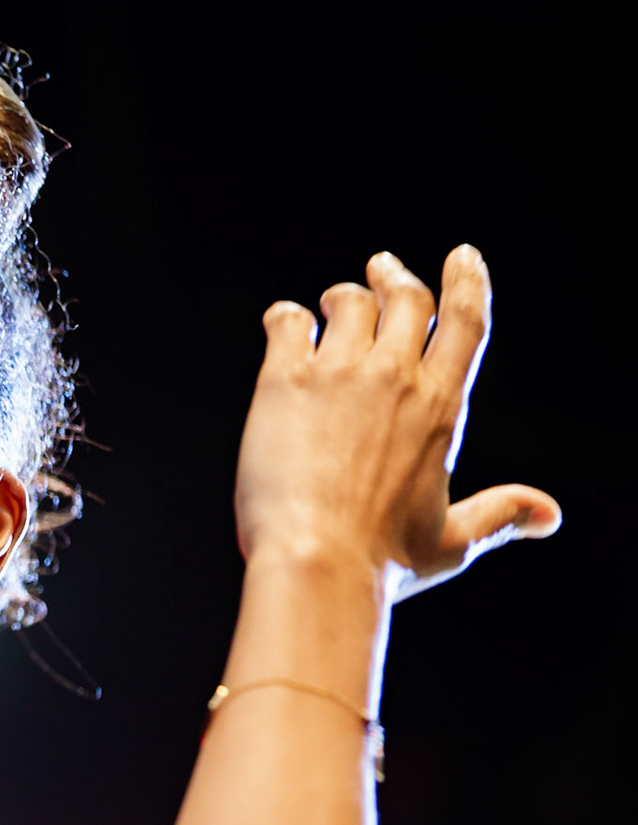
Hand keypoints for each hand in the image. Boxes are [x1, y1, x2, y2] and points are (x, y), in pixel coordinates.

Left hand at [235, 246, 559, 600]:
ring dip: (343, 299)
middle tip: (382, 269)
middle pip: (405, 299)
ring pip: (348, 303)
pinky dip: (287, 317)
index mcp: (441, 407)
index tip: (463, 256)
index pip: (465, 322)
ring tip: (333, 306)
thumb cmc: (381, 560)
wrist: (317, 562)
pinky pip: (289, 321)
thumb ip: (498, 515)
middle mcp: (395, 377)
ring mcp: (338, 374)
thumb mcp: (452, 542)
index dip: (467, 282)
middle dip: (395, 278)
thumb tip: (548, 516)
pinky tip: (284, 325)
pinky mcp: (283, 380)